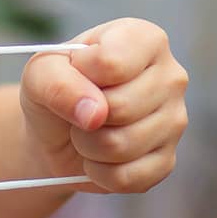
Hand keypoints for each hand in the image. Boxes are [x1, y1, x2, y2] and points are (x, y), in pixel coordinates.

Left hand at [20, 18, 188, 193]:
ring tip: (86, 133)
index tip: (75, 73)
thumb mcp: (40, 72)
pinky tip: (98, 157)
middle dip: (82, 118)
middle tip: (79, 111)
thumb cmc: (55, 89)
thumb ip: (57, 81)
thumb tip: (95, 114)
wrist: (55, 132)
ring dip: (87, 146)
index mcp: (144, 39)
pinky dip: (98, 173)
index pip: (112, 63)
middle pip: (121, 108)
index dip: (79, 76)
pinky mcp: (167, 161)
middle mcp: (171, 76)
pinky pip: (127, 178)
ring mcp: (175, 120)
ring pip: (122, 146)